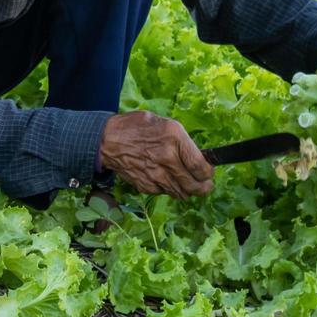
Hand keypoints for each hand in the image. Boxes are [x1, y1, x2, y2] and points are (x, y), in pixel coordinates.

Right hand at [99, 111, 214, 198]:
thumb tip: (199, 156)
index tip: (209, 173)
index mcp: (174, 138)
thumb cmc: (136, 127)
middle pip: (194, 185)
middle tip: (205, 186)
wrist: (107, 140)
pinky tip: (165, 180)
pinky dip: (167, 189)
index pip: (200, 166)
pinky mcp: (145, 185)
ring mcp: (155, 174)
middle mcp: (167, 158)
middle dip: (203, 188)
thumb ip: (182, 140)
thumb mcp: (164, 123)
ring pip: (180, 193)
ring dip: (186, 190)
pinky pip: (163, 193)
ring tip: (186, 184)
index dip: (208, 174)